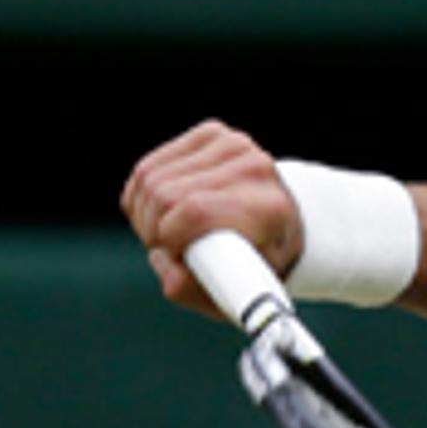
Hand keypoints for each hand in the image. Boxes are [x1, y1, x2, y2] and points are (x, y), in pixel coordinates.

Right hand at [120, 120, 301, 320]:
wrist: (282, 222)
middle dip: (152, 229)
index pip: (195, 211)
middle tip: (168, 248)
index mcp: (267, 210)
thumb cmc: (255, 265)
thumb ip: (191, 289)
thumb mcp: (234, 294)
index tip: (175, 256)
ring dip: (144, 212)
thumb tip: (164, 263)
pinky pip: (150, 165)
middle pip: (164, 194)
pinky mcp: (211, 133)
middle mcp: (254, 167)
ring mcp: (233, 144)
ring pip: (150, 177)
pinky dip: (144, 193)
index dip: (169, 237)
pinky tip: (162, 208)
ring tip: (167, 230)